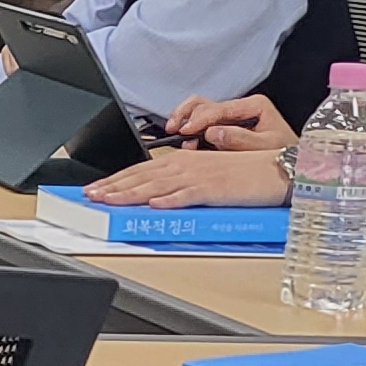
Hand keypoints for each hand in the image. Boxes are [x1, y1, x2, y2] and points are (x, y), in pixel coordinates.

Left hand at [85, 145, 293, 207]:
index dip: (115, 179)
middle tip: (90, 195)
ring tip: (110, 201)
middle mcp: (185, 165)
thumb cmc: (241, 174)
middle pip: (142, 176)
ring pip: (157, 185)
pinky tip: (154, 206)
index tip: (96, 187)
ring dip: (131, 194)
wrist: (274, 170)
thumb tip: (152, 195)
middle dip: (114, 186)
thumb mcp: (203, 173)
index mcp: (181, 160)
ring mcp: (198, 177)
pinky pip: (188, 195)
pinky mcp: (214, 189)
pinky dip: (171, 200)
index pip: (140, 170)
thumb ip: (177, 182)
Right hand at [161, 93, 292, 151]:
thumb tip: (213, 133)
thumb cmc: (285, 155)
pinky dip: (189, 127)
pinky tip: (184, 139)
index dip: (200, 119)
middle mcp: (241, 108)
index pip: (220, 108)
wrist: (293, 165)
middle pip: (206, 103)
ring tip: (173, 130)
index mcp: (255, 106)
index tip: (187, 130)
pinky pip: (201, 121)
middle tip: (175, 129)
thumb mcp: (266, 147)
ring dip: (184, 117)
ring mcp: (231, 117)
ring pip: (200, 108)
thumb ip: (240, 139)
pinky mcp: (224, 128)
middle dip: (187, 116)